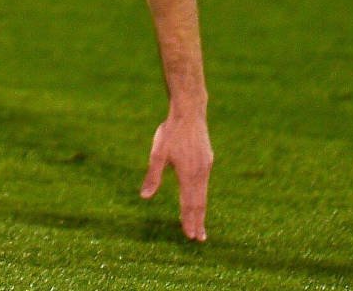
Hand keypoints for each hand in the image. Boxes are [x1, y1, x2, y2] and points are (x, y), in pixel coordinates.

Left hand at [142, 112, 212, 240]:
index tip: (190, 236)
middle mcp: (200, 174)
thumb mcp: (157, 154)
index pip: (189, 203)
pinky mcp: (207, 160)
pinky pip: (204, 184)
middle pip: (199, 203)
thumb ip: (152, 176)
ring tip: (201, 225)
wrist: (189, 113)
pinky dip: (202, 197)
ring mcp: (206, 167)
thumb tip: (144, 197)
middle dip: (198, 222)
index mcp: (188, 174)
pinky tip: (199, 200)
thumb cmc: (170, 132)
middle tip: (198, 239)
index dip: (189, 220)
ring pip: (203, 194)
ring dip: (201, 211)